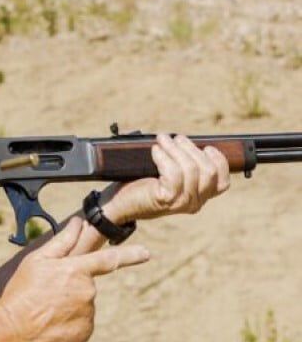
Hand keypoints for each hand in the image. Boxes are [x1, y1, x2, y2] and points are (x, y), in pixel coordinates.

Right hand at [0, 218, 149, 341]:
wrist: (14, 331)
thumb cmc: (22, 293)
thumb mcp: (37, 261)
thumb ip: (62, 241)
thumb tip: (78, 222)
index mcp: (76, 270)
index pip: (108, 259)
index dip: (130, 255)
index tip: (146, 253)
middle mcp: (87, 291)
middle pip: (86, 284)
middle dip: (71, 285)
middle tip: (47, 293)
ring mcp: (88, 314)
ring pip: (83, 304)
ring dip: (69, 304)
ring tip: (46, 309)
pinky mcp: (85, 333)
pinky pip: (81, 323)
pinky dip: (69, 322)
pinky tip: (52, 322)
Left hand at [103, 134, 230, 224]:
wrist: (118, 203)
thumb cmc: (141, 184)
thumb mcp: (167, 173)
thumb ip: (182, 162)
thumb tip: (185, 140)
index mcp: (199, 197)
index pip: (222, 182)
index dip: (219, 161)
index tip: (206, 147)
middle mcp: (194, 203)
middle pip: (208, 171)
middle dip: (192, 149)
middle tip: (175, 138)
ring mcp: (181, 203)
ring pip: (191, 170)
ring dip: (176, 149)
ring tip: (162, 140)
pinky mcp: (166, 199)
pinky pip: (174, 173)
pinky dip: (164, 157)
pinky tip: (155, 150)